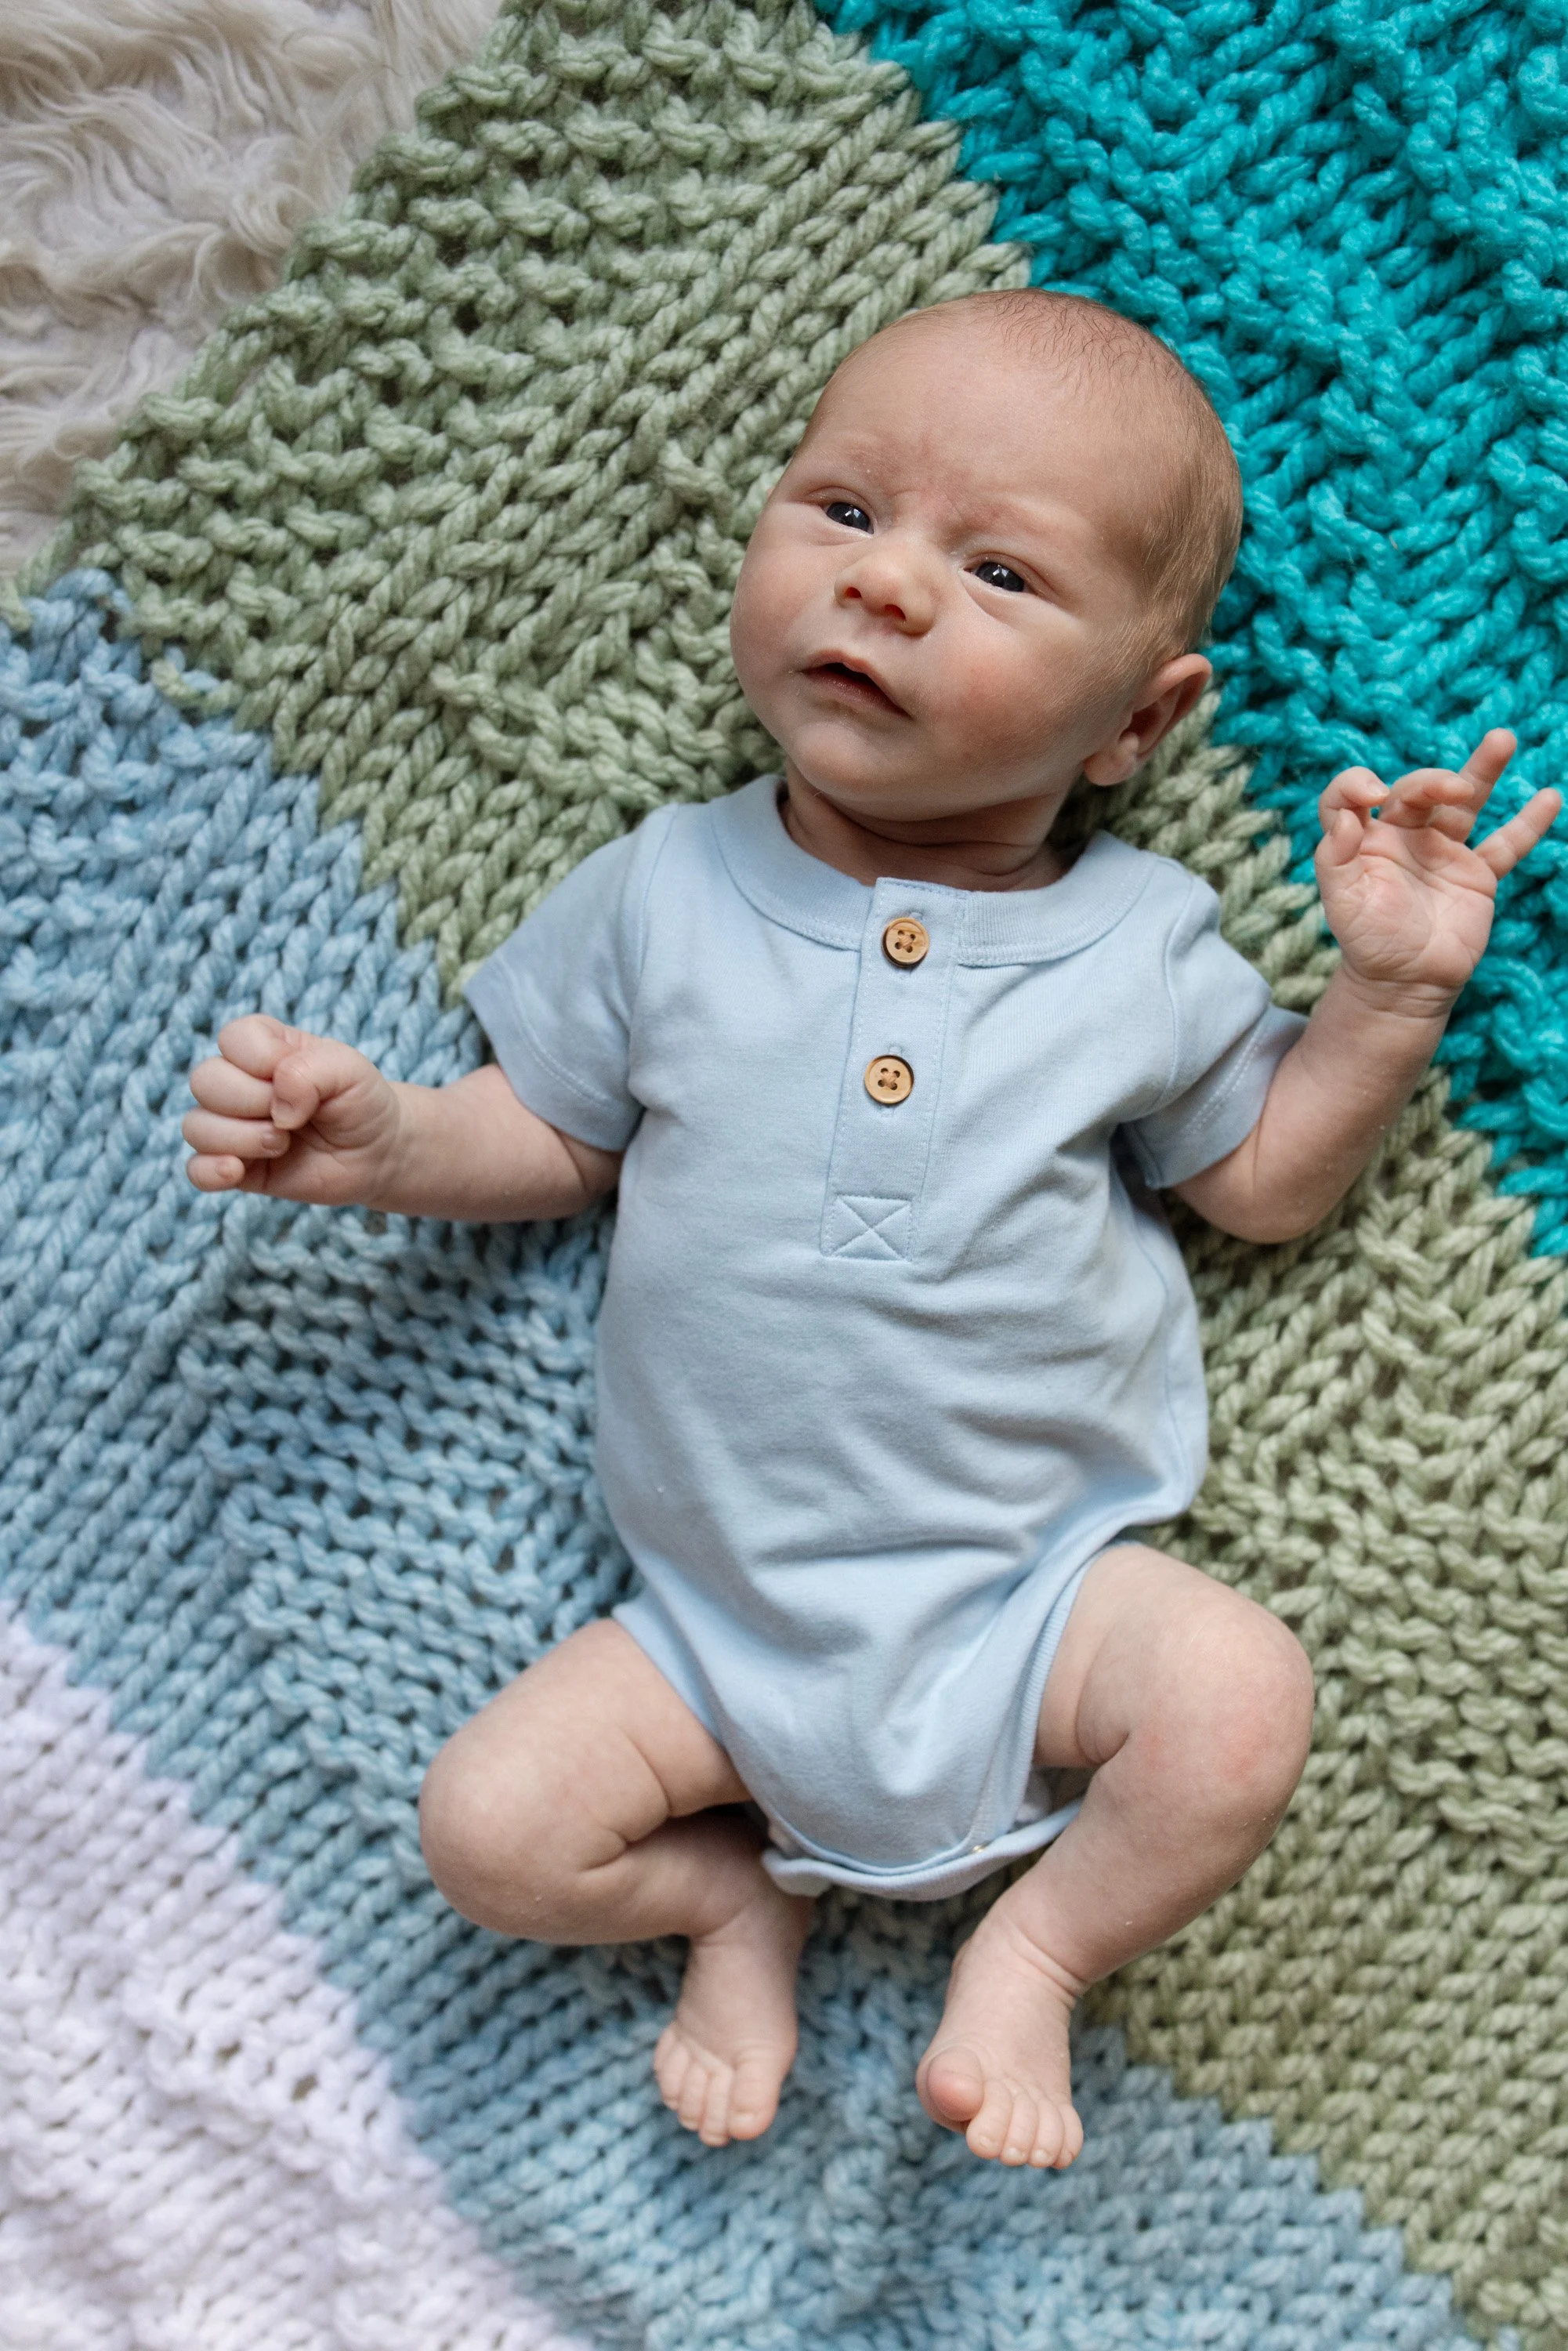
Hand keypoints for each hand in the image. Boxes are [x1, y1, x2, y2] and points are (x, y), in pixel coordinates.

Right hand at [184, 1015, 403, 1201]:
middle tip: (294, 1118)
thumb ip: (310, 1070)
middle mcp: (237, 1082)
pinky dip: (210, 1172)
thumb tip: (275, 1107)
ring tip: (282, 1145)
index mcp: (261, 1046)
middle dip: (252, 1101)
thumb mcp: (350, 1070)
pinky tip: (238, 1172)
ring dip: (241, 1139)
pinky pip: (195, 1170)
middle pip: (204, 1081)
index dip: (265, 1060)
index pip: (232, 1038)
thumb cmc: (359, 1102)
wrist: (376, 1152)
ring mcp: (232, 1126)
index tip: (304, 1078)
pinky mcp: (235, 1167)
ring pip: (195, 1126)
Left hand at [1315, 730, 1560, 1005]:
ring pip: (1465, 802)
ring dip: (1482, 770)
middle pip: (1416, 791)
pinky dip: (1527, 824)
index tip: (1373, 794)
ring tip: (1502, 738)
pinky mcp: (1477, 874)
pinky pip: (1506, 845)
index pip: (1352, 796)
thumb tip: (1345, 817)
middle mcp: (1405, 836)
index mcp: (1366, 839)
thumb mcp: (1341, 902)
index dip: (1355, 785)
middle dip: (1432, 782)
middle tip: (1451, 789)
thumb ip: (1334, 858)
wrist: (1405, 984)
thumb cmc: (1368, 942)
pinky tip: (1548, 797)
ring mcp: (1444, 852)